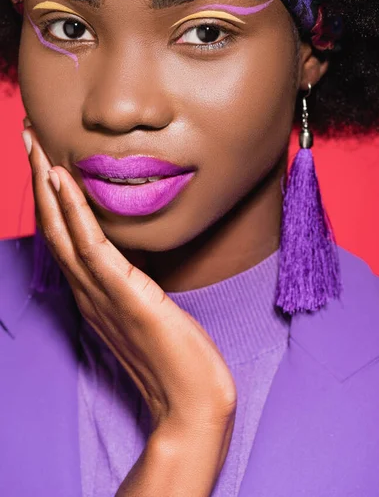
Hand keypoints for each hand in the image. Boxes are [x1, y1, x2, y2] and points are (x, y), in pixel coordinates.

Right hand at [23, 128, 236, 494]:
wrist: (191, 400)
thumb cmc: (175, 358)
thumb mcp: (147, 311)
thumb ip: (132, 286)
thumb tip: (134, 258)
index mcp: (93, 293)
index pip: (63, 238)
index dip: (50, 199)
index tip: (46, 161)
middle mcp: (88, 291)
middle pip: (52, 227)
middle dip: (38, 180)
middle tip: (27, 138)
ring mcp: (101, 293)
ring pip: (62, 230)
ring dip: (47, 185)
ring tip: (35, 146)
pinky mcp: (124, 294)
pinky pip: (91, 245)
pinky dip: (72, 211)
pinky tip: (62, 180)